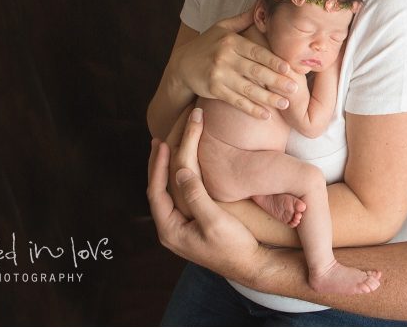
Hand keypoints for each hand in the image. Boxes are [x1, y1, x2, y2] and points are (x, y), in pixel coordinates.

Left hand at [147, 108, 265, 279]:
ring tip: (166, 149)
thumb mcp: (214, 222)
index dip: (157, 166)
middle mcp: (170, 229)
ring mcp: (180, 228)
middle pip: (157, 191)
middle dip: (157, 165)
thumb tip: (180, 171)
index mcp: (170, 230)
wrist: (250, 265)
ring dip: (166, 171)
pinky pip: (178, 198)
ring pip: (167, 194)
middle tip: (158, 141)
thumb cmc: (234, 246)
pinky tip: (184, 169)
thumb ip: (196, 197)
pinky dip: (179, 180)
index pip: (156, 192)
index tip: (162, 144)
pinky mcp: (191, 225)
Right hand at [171, 10, 297, 119]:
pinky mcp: (214, 90)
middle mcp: (225, 58)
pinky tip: (265, 114)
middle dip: (276, 81)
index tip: (289, 68)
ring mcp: (219, 75)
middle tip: (294, 88)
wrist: (181, 65)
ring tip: (284, 104)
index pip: (256, 52)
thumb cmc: (207, 44)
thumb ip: (243, 19)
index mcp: (231, 41)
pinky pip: (236, 101)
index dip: (273, 61)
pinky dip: (250, 108)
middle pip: (255, 71)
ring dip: (267, 98)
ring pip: (247, 89)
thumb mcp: (222, 27)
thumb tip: (261, 4)